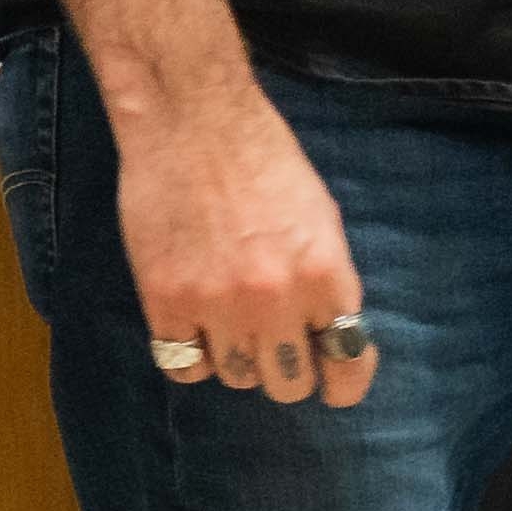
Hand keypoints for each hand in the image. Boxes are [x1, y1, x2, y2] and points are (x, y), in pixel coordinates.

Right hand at [115, 95, 374, 406]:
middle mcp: (275, 296)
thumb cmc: (263, 160)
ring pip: (237, 377)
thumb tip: (332, 336)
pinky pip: (183, 366)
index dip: (345, 383)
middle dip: (288, 370)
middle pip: (289, 382)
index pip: (347, 360)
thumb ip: (327, 280)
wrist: (192, 122)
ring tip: (230, 320)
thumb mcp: (321, 217)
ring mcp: (216, 303)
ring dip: (238, 358)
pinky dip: (191, 354)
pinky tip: (194, 325)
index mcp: (325, 272)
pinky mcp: (164, 301)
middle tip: (276, 347)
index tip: (338, 389)